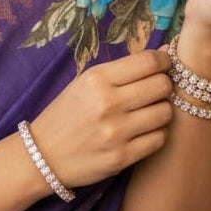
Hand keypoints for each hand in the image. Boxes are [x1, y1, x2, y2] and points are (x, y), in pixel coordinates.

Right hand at [30, 49, 172, 188]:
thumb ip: (123, 70)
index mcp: (97, 79)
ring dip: (162, 111)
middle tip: (157, 91)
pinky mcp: (122, 157)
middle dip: (165, 86)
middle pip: (162, 86)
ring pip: (165, 113)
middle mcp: (107, 103)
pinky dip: (157, 133)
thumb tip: (167, 53)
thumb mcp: (85, 83)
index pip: (149, 62)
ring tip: (150, 112)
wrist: (43, 156)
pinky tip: (146, 131)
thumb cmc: (67, 114)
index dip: (165, 62)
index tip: (165, 66)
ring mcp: (115, 132)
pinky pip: (159, 139)